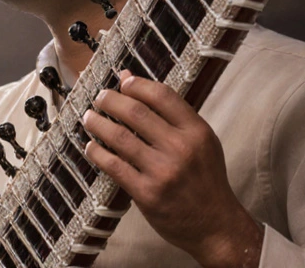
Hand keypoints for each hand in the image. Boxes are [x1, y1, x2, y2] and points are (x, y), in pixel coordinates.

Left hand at [82, 71, 262, 267]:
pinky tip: (91, 146)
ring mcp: (163, 172)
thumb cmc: (206, 180)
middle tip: (100, 97)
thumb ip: (171, 114)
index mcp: (197, 132)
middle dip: (111, 100)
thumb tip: (130, 79)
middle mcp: (181, 148)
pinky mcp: (147, 194)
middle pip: (136, 112)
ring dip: (98, 123)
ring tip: (89, 118)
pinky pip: (114, 166)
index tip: (123, 82)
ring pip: (120, 137)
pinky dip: (97, 153)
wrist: (215, 226)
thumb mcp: (201, 142)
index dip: (137, 84)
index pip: (162, 96)